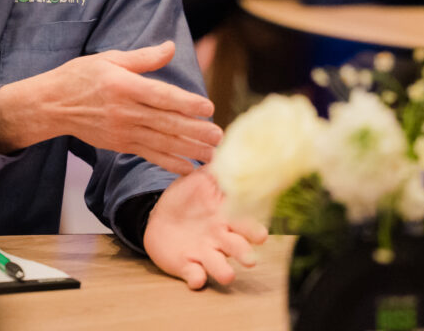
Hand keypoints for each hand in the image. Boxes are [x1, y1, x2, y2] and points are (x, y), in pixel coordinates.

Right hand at [0, 41, 221, 174]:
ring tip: (212, 154)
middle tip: (220, 136)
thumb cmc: (81, 76)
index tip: (208, 107)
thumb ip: (143, 57)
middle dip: (195, 131)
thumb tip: (171, 47)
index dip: (185, 103)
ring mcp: (123, 131)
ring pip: (161, 142)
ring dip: (188, 149)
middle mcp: (125, 112)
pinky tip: (188, 168)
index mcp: (124, 86)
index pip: (160, 96)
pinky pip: (149, 155)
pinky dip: (169, 163)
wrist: (51, 105)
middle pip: (165, 123)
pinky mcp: (120, 145)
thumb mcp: (110, 58)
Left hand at [144, 168, 267, 288]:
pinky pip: (193, 274)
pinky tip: (197, 278)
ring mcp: (204, 252)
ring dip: (223, 270)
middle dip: (243, 252)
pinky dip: (196, 278)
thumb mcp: (201, 178)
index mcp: (226, 215)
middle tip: (250, 259)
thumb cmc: (187, 195)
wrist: (160, 215)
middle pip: (236, 246)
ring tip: (228, 275)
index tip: (262, 234)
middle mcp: (220, 237)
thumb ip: (217, 168)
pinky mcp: (186, 265)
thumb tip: (229, 146)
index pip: (244, 221)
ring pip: (218, 265)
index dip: (253, 228)